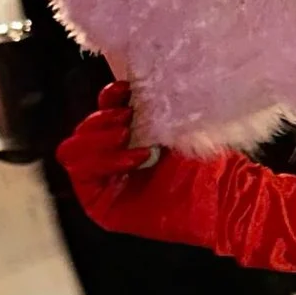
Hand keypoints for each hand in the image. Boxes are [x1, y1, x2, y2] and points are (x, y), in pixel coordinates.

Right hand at [58, 79, 193, 233]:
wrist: (223, 194)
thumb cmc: (204, 161)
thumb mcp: (168, 126)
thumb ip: (141, 111)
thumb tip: (122, 85)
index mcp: (121, 145)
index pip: (94, 118)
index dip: (105, 101)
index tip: (126, 90)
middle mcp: (108, 165)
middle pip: (77, 135)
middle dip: (98, 121)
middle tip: (127, 115)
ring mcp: (103, 187)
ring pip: (72, 154)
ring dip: (98, 139)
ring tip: (129, 133)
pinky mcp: (103, 209)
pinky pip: (84, 177)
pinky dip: (107, 161)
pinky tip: (138, 156)